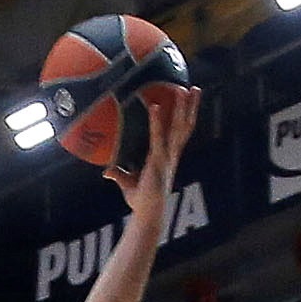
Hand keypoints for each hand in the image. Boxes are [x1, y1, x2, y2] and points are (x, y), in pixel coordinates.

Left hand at [105, 82, 197, 218]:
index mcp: (168, 156)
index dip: (186, 116)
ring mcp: (167, 156)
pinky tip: (155, 106)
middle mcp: (171, 154)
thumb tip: (106, 171)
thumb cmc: (141, 201)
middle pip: (185, 126)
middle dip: (190, 107)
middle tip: (194, 87)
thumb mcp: (129, 184)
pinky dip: (157, 121)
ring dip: (181, 108)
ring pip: (179, 127)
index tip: (189, 101)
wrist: (147, 214)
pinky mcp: (158, 160)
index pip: (181, 132)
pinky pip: (158, 136)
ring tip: (183, 89)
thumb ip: (119, 174)